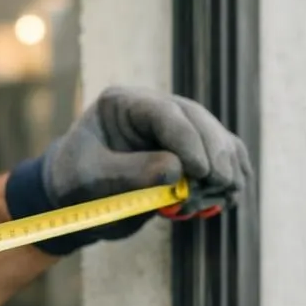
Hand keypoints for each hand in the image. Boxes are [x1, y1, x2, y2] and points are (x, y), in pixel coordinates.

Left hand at [5, 86, 251, 253]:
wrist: (75, 198)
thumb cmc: (75, 184)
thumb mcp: (93, 180)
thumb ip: (130, 173)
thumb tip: (177, 170)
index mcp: (123, 103)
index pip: (166, 113)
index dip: (188, 140)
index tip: (200, 172)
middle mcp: (155, 109)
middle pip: (199, 122)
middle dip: (214, 155)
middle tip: (218, 186)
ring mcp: (177, 129)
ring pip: (219, 140)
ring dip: (224, 171)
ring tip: (205, 201)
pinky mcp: (192, 153)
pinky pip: (225, 160)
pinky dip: (230, 181)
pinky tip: (224, 201)